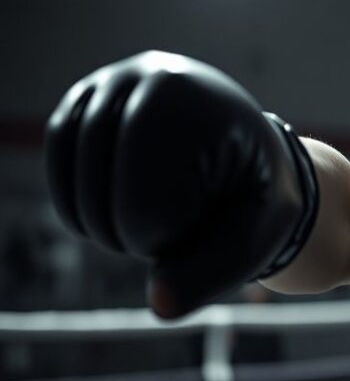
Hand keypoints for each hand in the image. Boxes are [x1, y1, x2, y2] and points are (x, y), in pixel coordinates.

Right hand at [45, 51, 317, 318]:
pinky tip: (107, 216)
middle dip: (128, 228)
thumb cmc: (258, 200)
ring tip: (147, 221)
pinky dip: (75, 195)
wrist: (251, 159)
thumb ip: (213, 273)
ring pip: (75, 164)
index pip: (144, 194)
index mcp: (202, 105)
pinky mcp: (93, 97)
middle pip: (104, 178)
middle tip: (171, 234)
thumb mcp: (257, 239)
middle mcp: (154, 76)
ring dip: (100, 215)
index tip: (197, 231)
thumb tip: (160, 304)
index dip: (157, 236)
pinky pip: (60, 149)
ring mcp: (118, 81)